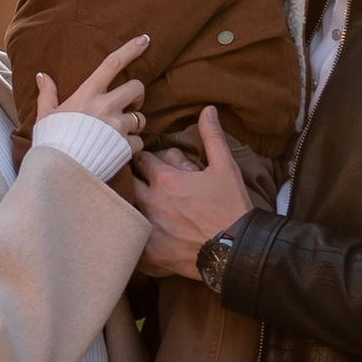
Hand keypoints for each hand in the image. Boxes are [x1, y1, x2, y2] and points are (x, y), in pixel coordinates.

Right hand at [33, 31, 150, 154]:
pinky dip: (132, 146)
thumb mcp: (45, 116)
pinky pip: (139, 142)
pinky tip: (118, 151)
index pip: (112, 64)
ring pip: (141, 118)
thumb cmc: (50, 143)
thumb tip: (42, 76)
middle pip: (136, 88)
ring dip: (135, 124)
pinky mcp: (125, 146)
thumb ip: (47, 95)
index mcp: (87, 95)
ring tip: (120, 133)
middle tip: (131, 104)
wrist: (58, 172)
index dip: (130, 49)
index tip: (145, 40)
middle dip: (137, 95)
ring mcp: (117, 126)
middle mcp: (105, 106)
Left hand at [136, 105, 253, 275]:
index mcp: (165, 178)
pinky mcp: (148, 251)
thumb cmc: (232, 207)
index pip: (141, 158)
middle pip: (126, 181)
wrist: (237, 250)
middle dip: (133, 179)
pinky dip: (135, 233)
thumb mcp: (225, 168)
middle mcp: (150, 201)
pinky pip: (131, 237)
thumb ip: (212, 137)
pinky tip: (142, 232)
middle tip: (144, 184)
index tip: (151, 163)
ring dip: (131, 204)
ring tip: (141, 206)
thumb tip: (207, 109)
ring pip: (125, 208)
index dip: (146, 159)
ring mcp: (147, 227)